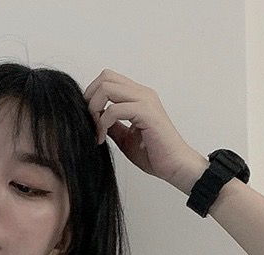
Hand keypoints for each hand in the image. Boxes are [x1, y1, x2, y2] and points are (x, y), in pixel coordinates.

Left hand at [84, 69, 201, 187]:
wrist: (174, 166)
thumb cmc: (154, 154)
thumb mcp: (124, 137)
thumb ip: (112, 124)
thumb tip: (95, 119)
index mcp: (137, 96)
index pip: (108, 79)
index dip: (92, 96)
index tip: (89, 120)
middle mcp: (141, 93)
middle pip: (105, 78)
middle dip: (90, 100)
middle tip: (89, 123)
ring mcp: (145, 100)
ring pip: (107, 88)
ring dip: (94, 110)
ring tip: (97, 132)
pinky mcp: (146, 113)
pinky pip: (115, 109)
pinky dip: (103, 123)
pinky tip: (103, 138)